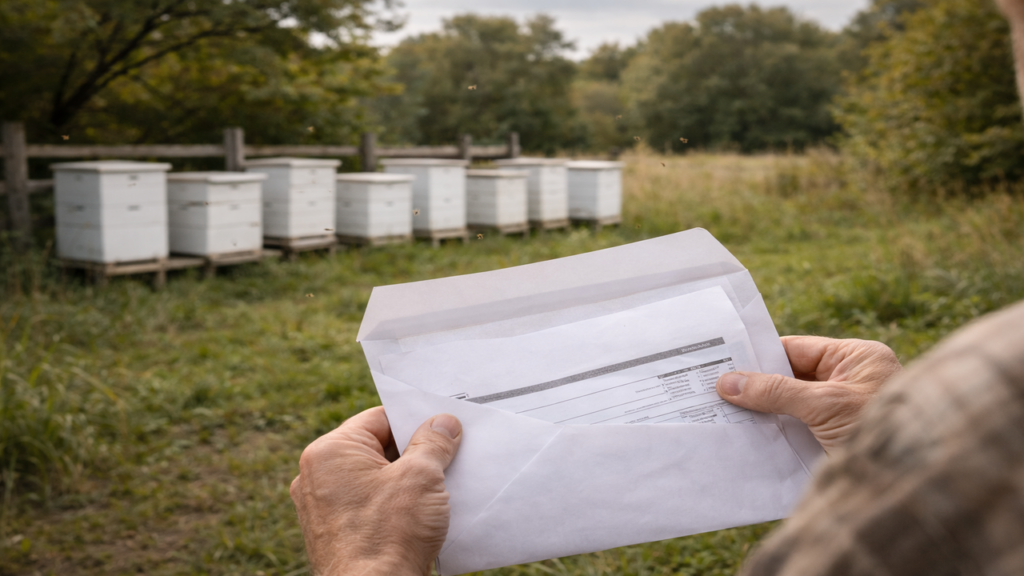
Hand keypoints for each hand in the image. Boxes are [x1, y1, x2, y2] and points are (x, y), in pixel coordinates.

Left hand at [290, 407, 462, 575]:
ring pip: (374, 478)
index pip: (378, 419)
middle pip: (375, 449)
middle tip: (448, 454)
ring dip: (406, 480)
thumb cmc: (389, 535)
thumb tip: (443, 423)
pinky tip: (421, 512)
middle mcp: (317, 477)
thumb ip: (433, 442)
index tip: (442, 425)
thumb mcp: (421, 477)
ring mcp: (323, 508)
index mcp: (329, 452)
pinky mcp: (335, 534)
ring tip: (438, 485)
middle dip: (413, 452)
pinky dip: (394, 504)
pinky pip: (368, 505)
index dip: (414, 420)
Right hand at [716, 336, 900, 452]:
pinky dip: (777, 434)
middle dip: (757, 386)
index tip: (723, 361)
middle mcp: (852, 382)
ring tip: (722, 412)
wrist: (913, 486)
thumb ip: (776, 391)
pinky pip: (800, 431)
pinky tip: (747, 436)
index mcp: (858, 359)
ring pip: (793, 406)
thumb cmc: (879, 430)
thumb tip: (728, 383)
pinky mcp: (837, 441)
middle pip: (792, 378)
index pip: (798, 349)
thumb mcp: (824, 404)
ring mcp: (844, 413)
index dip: (760, 356)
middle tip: (715, 389)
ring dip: (764, 413)